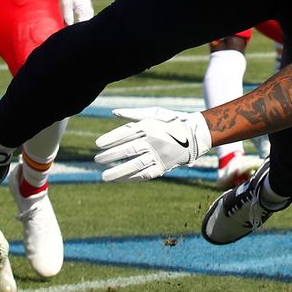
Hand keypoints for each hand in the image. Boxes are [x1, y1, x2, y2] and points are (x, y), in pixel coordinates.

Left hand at [94, 107, 211, 181]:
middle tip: (97, 159)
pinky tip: (120, 179)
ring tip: (104, 176)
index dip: (111, 139)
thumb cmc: (170, 121)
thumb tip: (114, 112)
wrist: (195, 135)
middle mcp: (153, 141)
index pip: (126, 133)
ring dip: (118, 172)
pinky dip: (131, 178)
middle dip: (111, 156)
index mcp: (149, 126)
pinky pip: (145, 174)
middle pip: (128, 150)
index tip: (97, 144)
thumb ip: (133, 114)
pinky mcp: (163, 167)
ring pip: (136, 165)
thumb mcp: (153, 112)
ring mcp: (158, 155)